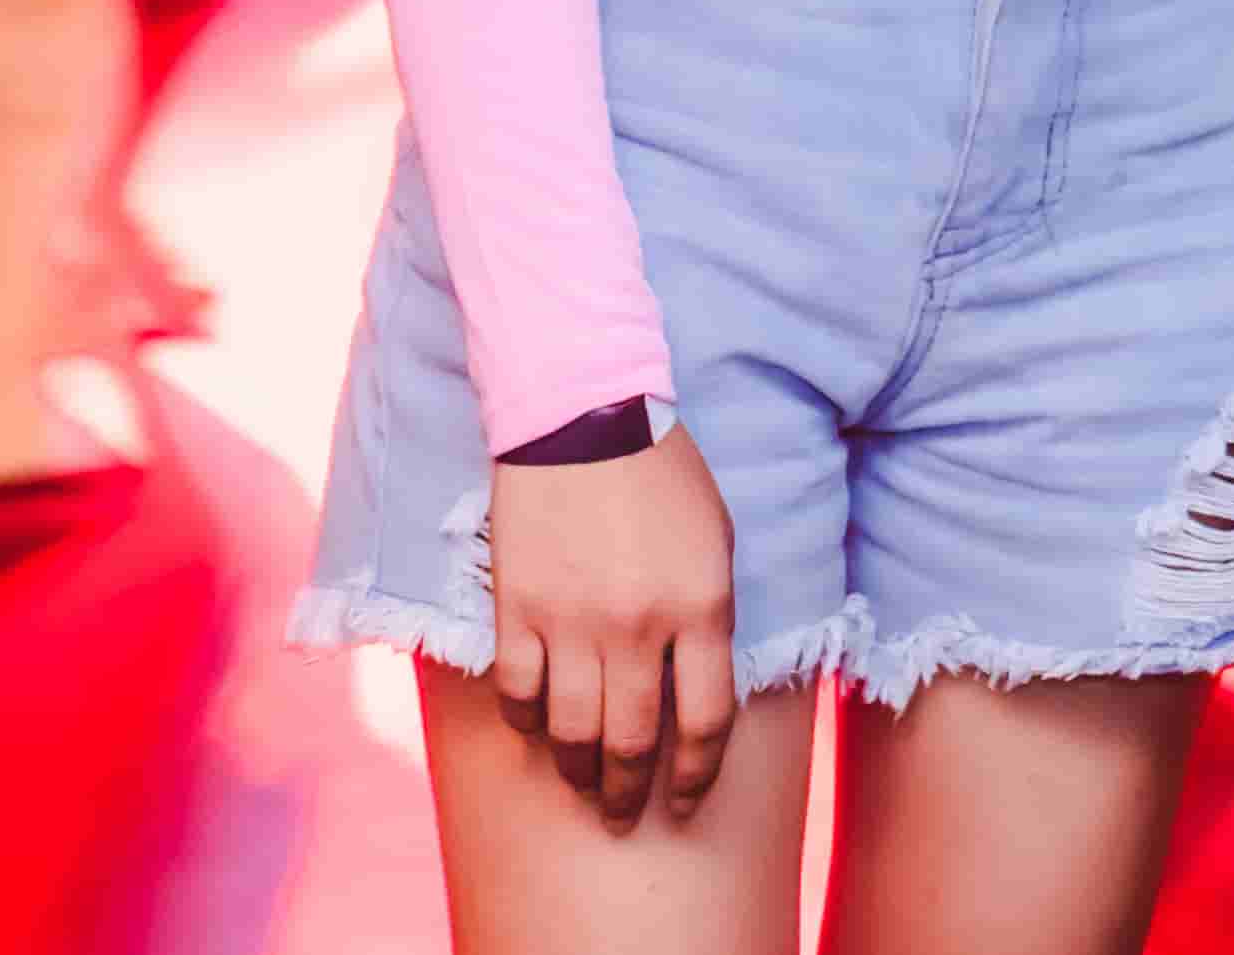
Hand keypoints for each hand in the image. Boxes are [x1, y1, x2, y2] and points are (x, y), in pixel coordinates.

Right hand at [482, 417, 739, 831]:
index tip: (686, 801)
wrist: (584, 417)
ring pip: (572, 732)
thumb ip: (709, 617)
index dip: (696, 774)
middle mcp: (638, 627)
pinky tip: (538, 732)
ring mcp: (572, 623)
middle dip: (632, 792)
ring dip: (580, 773)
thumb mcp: (716, 542)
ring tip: (586, 788)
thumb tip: (695, 686)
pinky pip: (519, 695)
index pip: (706, 721)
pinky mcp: (517, 612)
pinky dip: (527, 724)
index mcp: (702, 607)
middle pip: (634, 741)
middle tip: (627, 816)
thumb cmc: (664, 475)